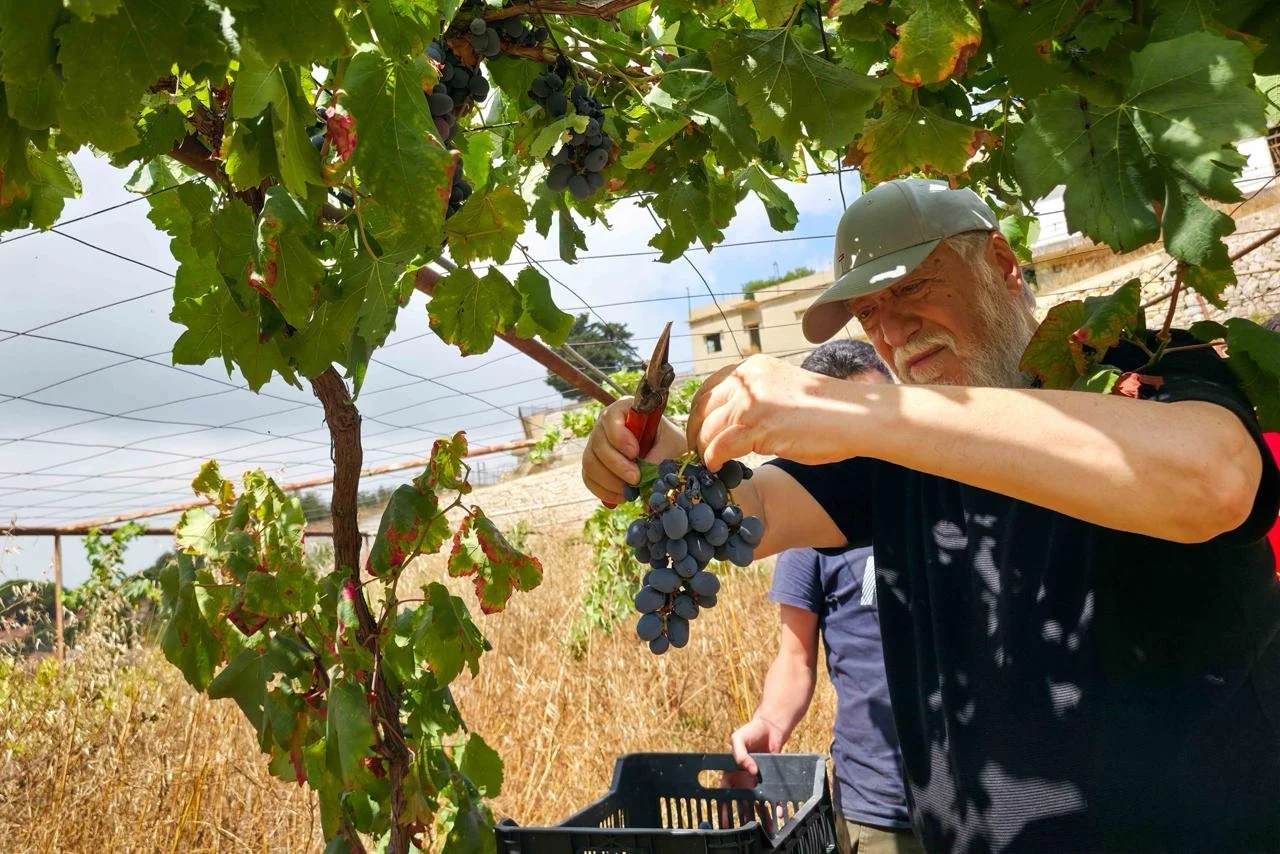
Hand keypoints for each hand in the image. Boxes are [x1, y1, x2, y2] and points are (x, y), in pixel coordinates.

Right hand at [580, 397, 686, 503]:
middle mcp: (605, 425)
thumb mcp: (672, 444)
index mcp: (624, 410)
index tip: (635, 453)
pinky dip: (603, 491)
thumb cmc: (670, 443)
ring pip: (590, 462)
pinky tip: (622, 497)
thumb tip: (645, 471)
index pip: (610, 418)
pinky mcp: (594, 465)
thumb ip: (660, 453)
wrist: (667, 455)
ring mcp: (596, 445)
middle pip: (598, 443)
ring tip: (630, 491)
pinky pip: (588, 478)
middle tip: (636, 479)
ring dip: (609, 481)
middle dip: (616, 464)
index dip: (619, 436)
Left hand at [687, 356, 848, 471]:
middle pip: (702, 408)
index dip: (698, 413)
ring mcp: (750, 401)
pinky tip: (717, 467)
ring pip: (708, 429)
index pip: (708, 388)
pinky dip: (713, 459)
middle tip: (698, 451)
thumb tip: (731, 421)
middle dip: (696, 432)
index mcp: (752, 367)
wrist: (856, 415)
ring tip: (708, 462)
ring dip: (704, 449)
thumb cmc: (826, 410)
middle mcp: (747, 379)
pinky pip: (719, 446)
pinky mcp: (756, 425)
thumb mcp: (782, 389)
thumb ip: (756, 397)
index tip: (699, 431)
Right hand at [720, 716, 785, 830]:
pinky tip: (780, 813)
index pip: (724, 792)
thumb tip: (750, 770)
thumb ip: (739, 753)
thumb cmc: (749, 731)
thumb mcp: (738, 738)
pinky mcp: (770, 779)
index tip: (724, 821)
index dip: (724, 806)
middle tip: (746, 830)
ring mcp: (757, 781)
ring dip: (763, 815)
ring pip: (758, 802)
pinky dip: (776, 805)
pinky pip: (773, 794)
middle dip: (744, 816)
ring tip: (768, 827)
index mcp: (731, 772)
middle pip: (742, 802)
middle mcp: (743, 779)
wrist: (770, 727)